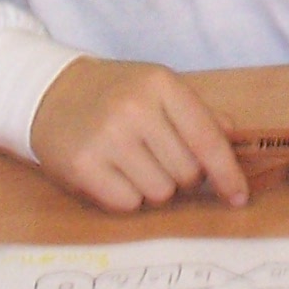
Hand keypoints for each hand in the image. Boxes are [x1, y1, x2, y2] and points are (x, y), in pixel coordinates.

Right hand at [29, 56, 249, 210]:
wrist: (50, 93)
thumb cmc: (114, 94)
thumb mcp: (158, 88)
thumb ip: (198, 113)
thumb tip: (233, 139)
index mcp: (161, 85)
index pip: (207, 139)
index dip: (227, 173)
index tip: (239, 196)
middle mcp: (135, 109)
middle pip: (187, 173)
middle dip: (183, 175)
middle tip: (161, 158)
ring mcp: (107, 138)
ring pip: (160, 193)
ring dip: (154, 186)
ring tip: (134, 162)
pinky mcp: (83, 166)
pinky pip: (128, 204)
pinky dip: (127, 196)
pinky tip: (114, 173)